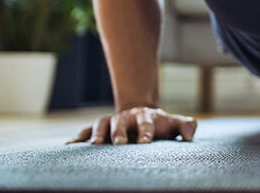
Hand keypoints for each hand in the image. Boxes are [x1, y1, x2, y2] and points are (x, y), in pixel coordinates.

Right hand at [66, 106, 196, 144]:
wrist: (142, 115)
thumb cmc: (161, 125)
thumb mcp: (175, 123)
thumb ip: (186, 126)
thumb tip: (190, 135)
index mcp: (145, 117)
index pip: (146, 123)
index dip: (146, 132)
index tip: (145, 143)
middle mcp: (125, 118)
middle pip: (120, 122)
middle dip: (119, 132)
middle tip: (119, 143)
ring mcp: (111, 122)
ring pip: (101, 124)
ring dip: (96, 133)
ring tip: (94, 145)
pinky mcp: (99, 128)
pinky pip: (86, 130)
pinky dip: (78, 136)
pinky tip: (69, 145)